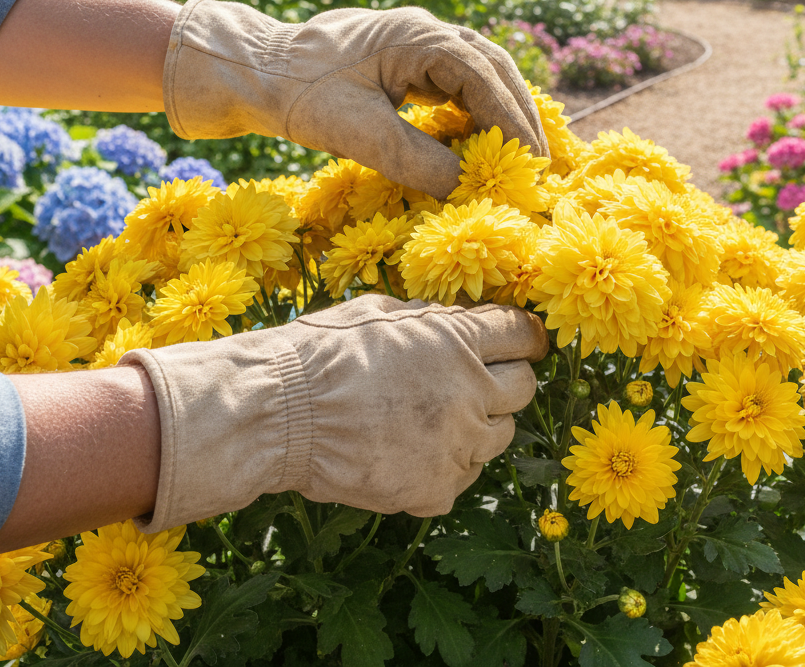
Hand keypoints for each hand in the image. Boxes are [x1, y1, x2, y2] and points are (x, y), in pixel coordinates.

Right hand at [123, 294, 548, 527]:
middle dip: (505, 379)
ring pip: (499, 436)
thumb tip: (459, 319)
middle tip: (475, 380)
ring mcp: (456, 447)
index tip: (523, 341)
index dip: (525, 336)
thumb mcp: (377, 313)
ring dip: (477, 423)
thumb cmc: (320, 353)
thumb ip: (429, 319)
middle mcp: (469, 393)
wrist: (279, 414)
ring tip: (431, 418)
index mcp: (456, 341)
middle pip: (523, 388)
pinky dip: (447, 464)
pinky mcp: (436, 490)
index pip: (522, 335)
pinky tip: (411, 451)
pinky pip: (465, 476)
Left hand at [163, 0, 549, 198]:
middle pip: (492, 69)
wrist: (253, 72)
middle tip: (540, 165)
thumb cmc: (298, 96)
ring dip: (498, 113)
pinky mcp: (402, 60)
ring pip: (476, 74)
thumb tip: (466, 189)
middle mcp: (424, 31)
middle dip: (517, 115)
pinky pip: (452, 83)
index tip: (533, 164)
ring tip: (516, 158)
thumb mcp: (358, 133)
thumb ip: (415, 160)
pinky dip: (471, 112)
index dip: (513, 121)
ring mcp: (414, 42)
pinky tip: (475, 142)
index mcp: (417, 36)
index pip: (485, 76)